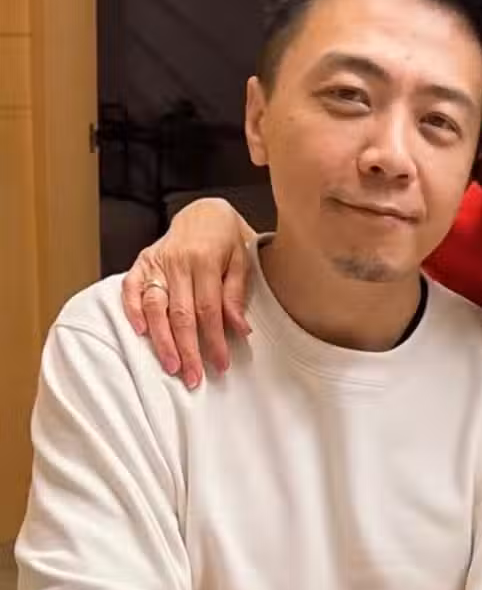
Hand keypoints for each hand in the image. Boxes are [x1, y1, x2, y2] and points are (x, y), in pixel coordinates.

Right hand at [120, 198, 252, 386]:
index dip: (213, 340)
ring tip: (171, 366)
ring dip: (161, 340)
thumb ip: (237, 295)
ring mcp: (157, 262)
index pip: (209, 310)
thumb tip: (241, 329)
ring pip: (155, 306)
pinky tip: (140, 333)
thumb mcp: (242, 261)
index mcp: (206, 261)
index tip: (220, 364)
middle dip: (187, 350)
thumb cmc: (227, 240)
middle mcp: (178, 262)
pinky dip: (132, 309)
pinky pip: (132, 287)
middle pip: (181, 314)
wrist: (205, 212)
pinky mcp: (143, 262)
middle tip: (193, 377)